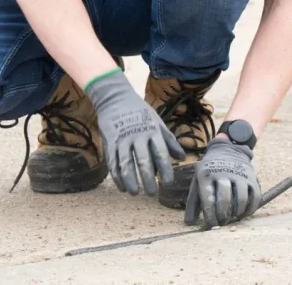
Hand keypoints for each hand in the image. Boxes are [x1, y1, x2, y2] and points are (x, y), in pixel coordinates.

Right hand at [84, 70, 185, 194]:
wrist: (115, 99)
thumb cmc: (140, 112)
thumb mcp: (158, 122)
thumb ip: (169, 141)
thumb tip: (182, 157)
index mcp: (152, 131)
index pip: (160, 153)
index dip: (165, 169)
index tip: (168, 183)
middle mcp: (137, 136)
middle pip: (143, 161)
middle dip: (147, 179)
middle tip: (152, 193)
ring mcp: (122, 139)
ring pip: (125, 163)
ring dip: (130, 180)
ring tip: (135, 193)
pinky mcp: (110, 142)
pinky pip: (113, 162)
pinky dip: (117, 176)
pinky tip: (122, 186)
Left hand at [184, 138, 261, 228]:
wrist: (226, 150)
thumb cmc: (209, 172)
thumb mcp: (197, 182)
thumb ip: (193, 202)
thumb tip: (189, 223)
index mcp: (206, 175)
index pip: (208, 200)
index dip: (210, 216)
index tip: (211, 225)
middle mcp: (223, 173)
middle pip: (225, 200)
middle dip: (223, 216)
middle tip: (222, 223)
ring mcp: (239, 175)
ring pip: (241, 199)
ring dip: (237, 214)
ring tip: (232, 218)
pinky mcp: (251, 177)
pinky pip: (255, 197)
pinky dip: (250, 209)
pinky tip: (243, 213)